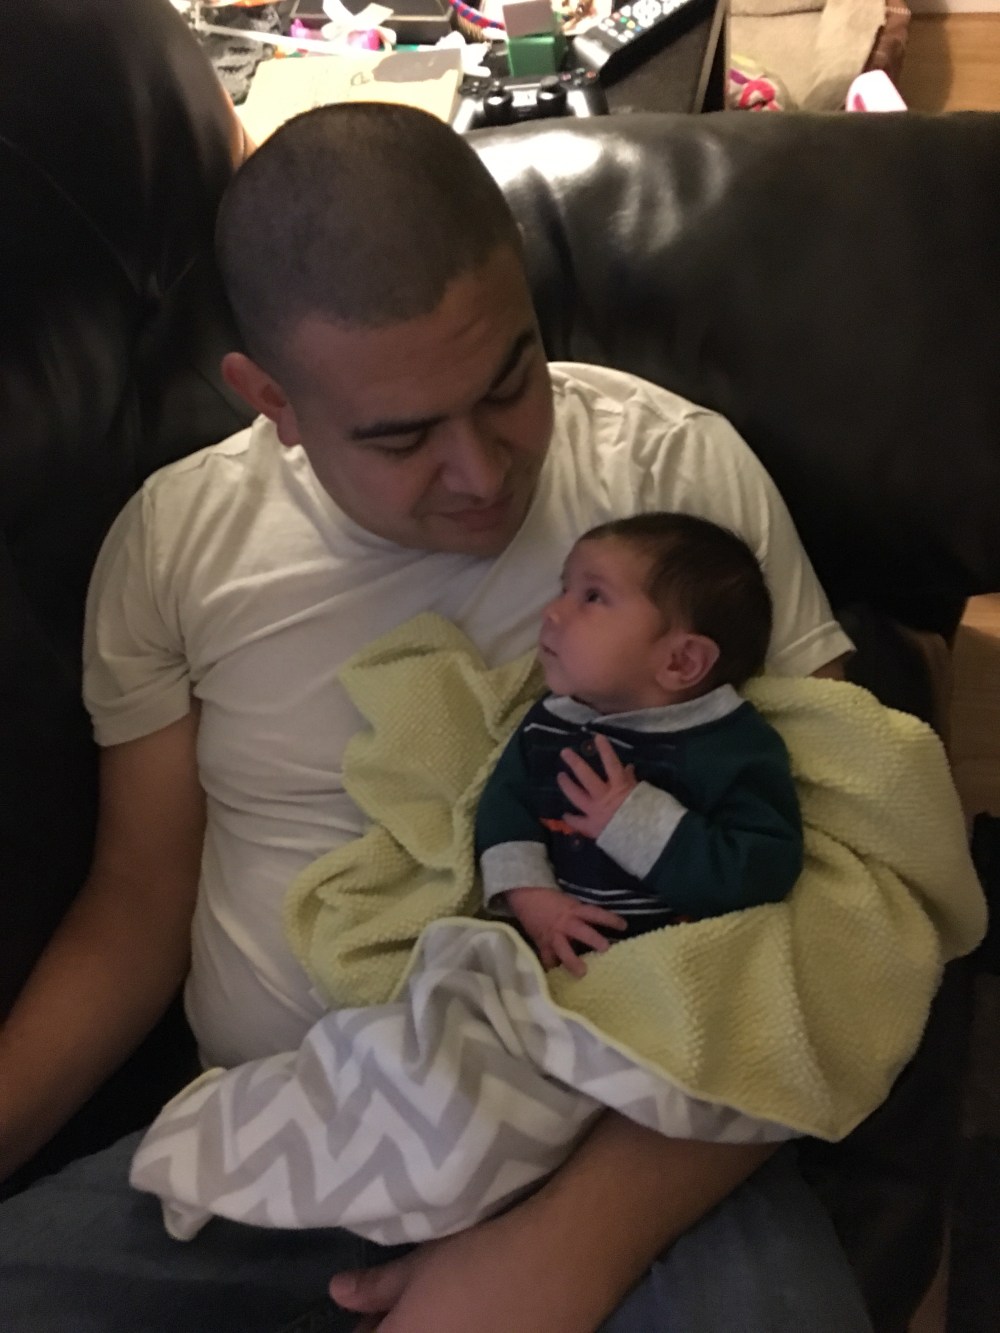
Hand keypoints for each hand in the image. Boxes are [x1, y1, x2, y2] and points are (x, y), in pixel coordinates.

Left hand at [329, 1180, 608, 1332]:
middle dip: (397, 1331)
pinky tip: (477, 1322)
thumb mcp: (423, 1263)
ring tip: (444, 1315)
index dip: (369, 1330)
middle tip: (404, 1314)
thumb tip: (338, 1293)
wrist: (559, 1263)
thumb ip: (377, 1286)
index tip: (371, 1319)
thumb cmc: (482, 1255)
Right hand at [505, 885, 625, 976]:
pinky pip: (547, 958)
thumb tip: (597, 925)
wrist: (525, 896)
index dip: (609, 919)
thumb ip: (580, 914)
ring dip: (572, 961)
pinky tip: (558, 980)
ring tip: (582, 974)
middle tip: (606, 949)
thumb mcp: (568, 903)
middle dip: (593, 939)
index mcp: (574, 910)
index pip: (595, 913)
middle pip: (581, 931)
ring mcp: (553, 935)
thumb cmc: (549, 899)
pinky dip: (552, 968)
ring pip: (563, 949)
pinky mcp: (542, 943)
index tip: (624, 926)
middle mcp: (565, 923)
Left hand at [557, 733, 636, 839]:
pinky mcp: (592, 828)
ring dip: (567, 785)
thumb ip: (633, 781)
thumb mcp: (644, 794)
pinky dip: (571, 818)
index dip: (604, 749)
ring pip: (576, 796)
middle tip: (564, 752)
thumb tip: (629, 767)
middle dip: (575, 763)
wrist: (646, 840)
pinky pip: (578, 822)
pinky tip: (565, 814)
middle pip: (586, 776)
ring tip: (560, 776)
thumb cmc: (649, 815)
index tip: (596, 737)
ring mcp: (595, 812)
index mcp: (619, 787)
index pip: (611, 763)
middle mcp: (604, 797)